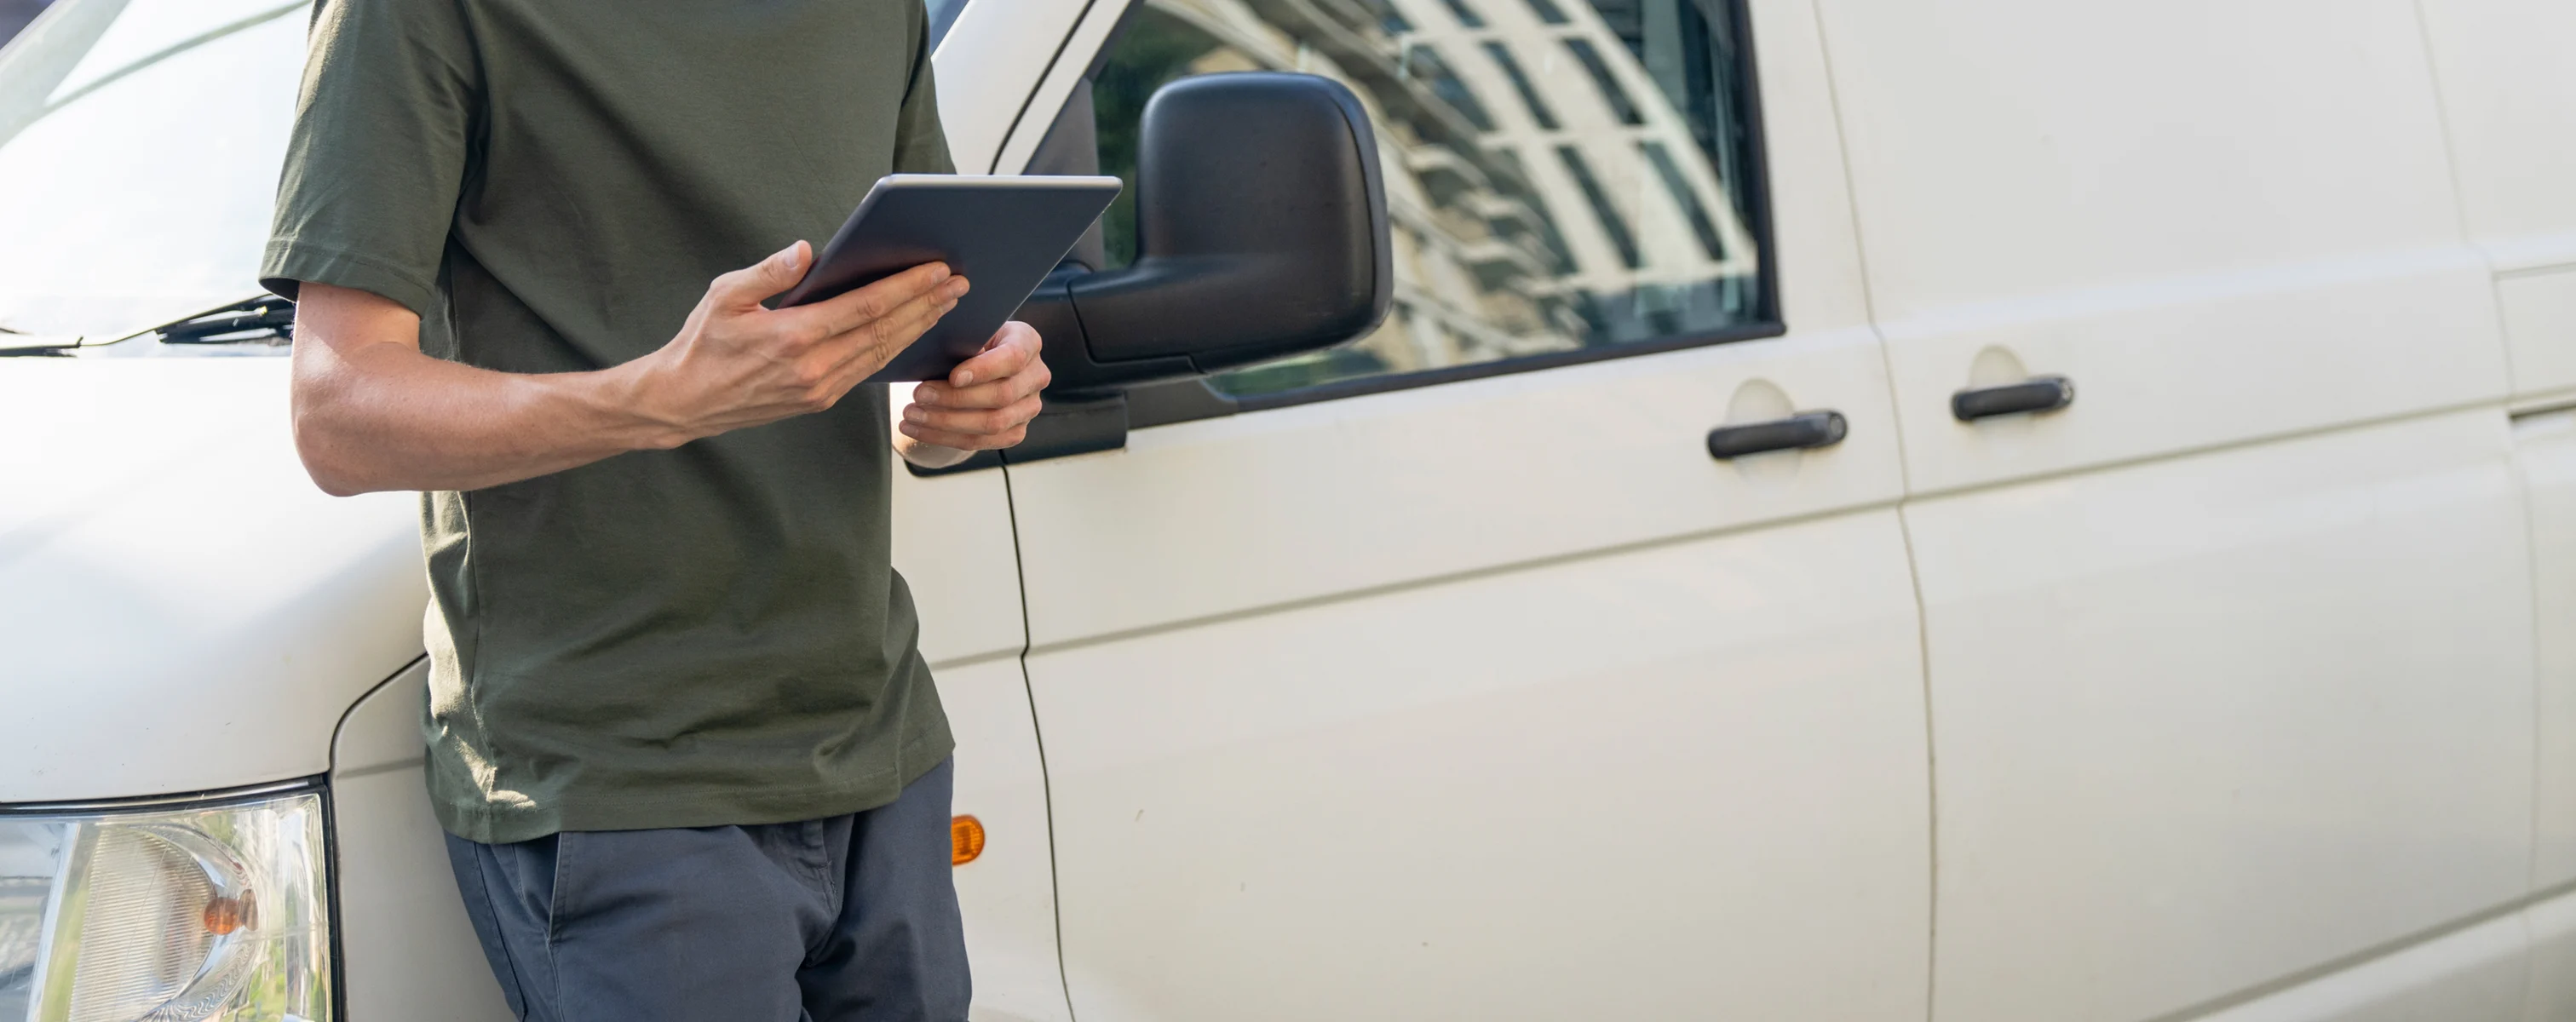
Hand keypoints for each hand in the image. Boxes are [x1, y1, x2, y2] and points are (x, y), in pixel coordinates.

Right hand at [624, 241, 970, 443]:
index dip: (906, 288)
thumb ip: (768, 272)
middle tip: (958, 282)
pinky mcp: (821, 400)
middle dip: (926, 305)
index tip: (936, 270)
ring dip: (918, 327)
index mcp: (793, 337)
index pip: (865, 308)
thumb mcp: (724, 296)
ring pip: (882, 354)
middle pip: (885, 331)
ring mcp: (820, 389)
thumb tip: (808, 250)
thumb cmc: (703, 343)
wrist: (685, 402)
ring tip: (945, 303)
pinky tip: (913, 330)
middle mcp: (813, 367)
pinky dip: (895, 348)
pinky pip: (868, 370)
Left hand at [897, 321, 1050, 456]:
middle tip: (919, 395)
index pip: (1013, 358)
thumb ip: (961, 339)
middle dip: (956, 399)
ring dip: (946, 422)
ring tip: (911, 415)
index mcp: (1027, 342)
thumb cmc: (971, 341)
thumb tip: (935, 356)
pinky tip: (917, 429)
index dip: (984, 370)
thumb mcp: (969, 330)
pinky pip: (981, 441)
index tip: (953, 377)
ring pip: (992, 424)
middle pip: (1002, 395)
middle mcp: (1036, 376)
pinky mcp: (1015, 432)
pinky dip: (945, 437)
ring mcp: (1029, 408)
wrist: (981, 362)